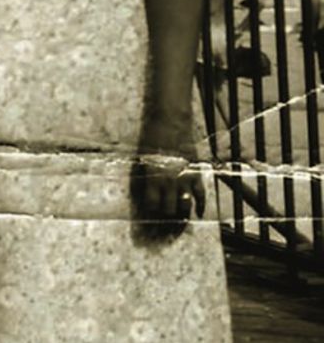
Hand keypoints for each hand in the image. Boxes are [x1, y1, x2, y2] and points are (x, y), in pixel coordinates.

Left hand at [133, 116, 205, 238]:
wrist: (170, 121)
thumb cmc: (151, 137)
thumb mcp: (141, 157)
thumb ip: (142, 176)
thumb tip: (141, 193)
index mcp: (152, 177)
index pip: (152, 205)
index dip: (151, 212)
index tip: (150, 215)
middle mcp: (168, 181)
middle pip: (168, 209)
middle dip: (165, 217)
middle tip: (165, 221)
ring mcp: (184, 178)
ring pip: (184, 206)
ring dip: (181, 214)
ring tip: (179, 220)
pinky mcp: (196, 173)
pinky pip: (201, 195)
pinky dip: (200, 206)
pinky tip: (198, 213)